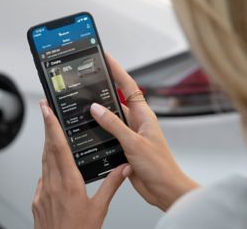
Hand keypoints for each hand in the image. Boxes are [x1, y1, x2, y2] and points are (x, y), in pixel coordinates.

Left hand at [32, 100, 127, 228]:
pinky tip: (52, 163)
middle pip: (48, 148)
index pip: (59, 147)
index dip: (52, 126)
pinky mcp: (37, 199)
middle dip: (47, 126)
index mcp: (69, 183)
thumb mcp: (99, 209)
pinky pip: (41, 175)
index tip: (47, 111)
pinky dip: (46, 163)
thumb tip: (123, 169)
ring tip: (49, 130)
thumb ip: (111, 185)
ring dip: (46, 143)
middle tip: (45, 110)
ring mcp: (42, 191)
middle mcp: (52, 184)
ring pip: (43, 160)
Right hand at [90, 54, 198, 210]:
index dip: (117, 69)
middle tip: (87, 77)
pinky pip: (108, 133)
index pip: (128, 85)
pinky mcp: (124, 146)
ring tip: (82, 103)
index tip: (106, 58)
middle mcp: (136, 122)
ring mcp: (129, 134)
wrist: (164, 189)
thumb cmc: (159, 166)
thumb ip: (114, 125)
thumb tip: (97, 108)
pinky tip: (88, 129)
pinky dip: (98, 130)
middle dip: (103, 88)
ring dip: (99, 112)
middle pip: (116, 99)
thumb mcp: (134, 142)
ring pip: (110, 117)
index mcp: (143, 115)